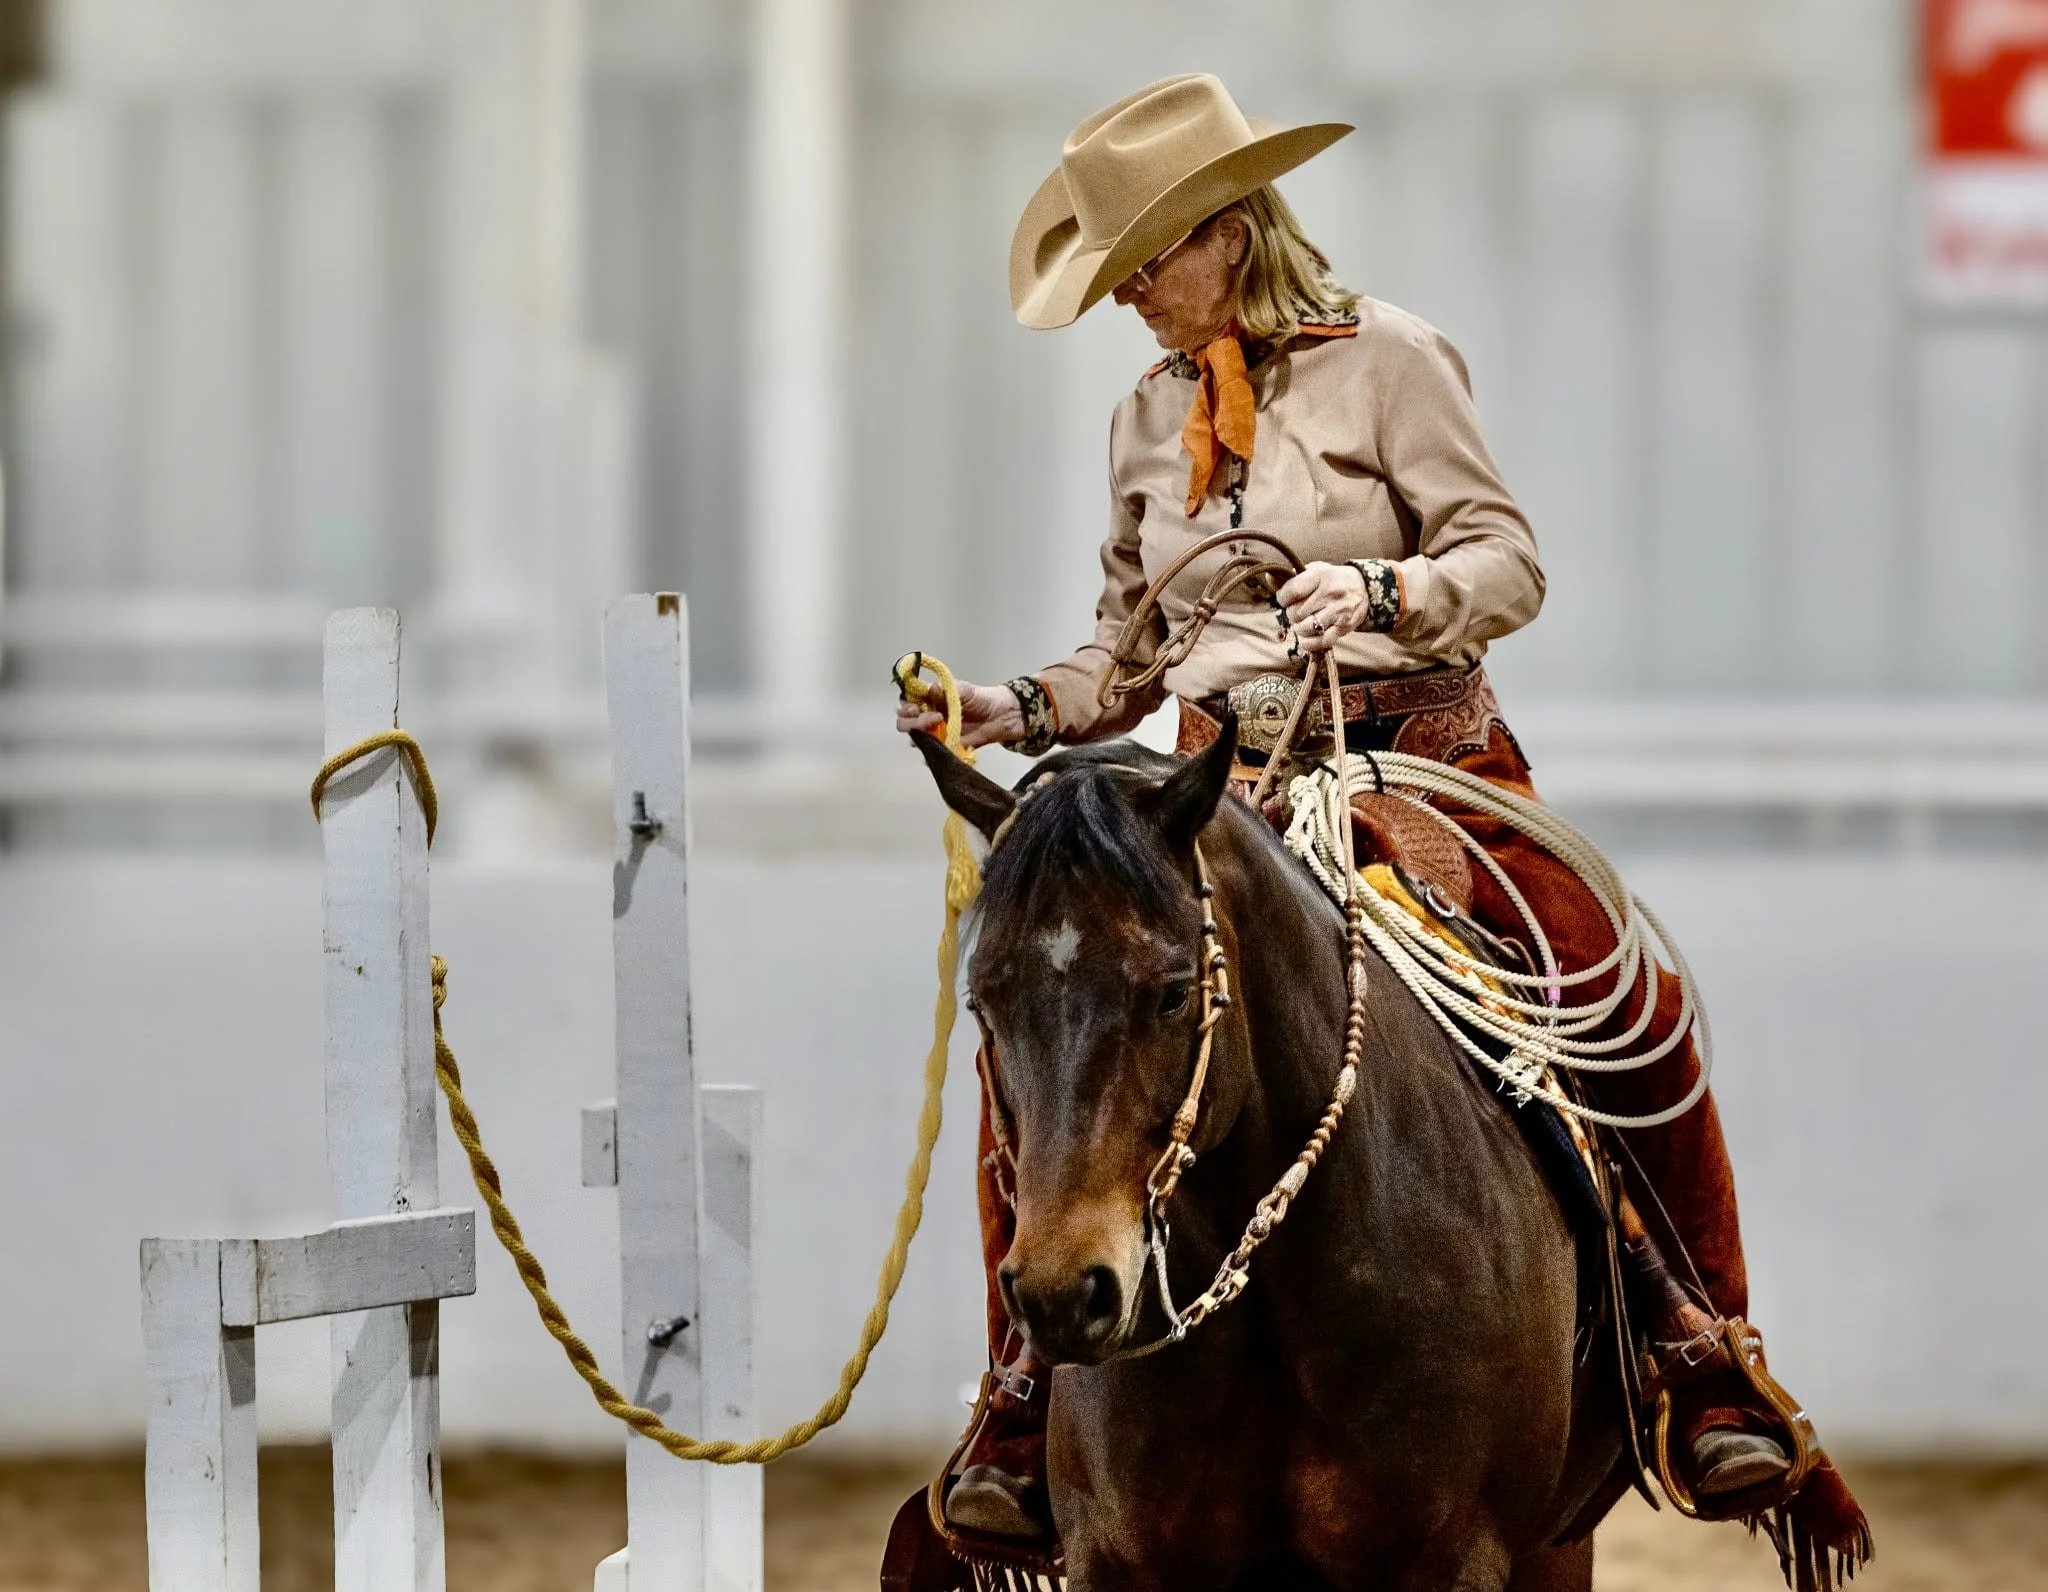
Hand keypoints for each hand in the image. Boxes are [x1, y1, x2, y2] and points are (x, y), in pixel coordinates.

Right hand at [895, 679, 1024, 749]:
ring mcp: (935, 733)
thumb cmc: (982, 699)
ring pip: (915, 739)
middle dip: (912, 722)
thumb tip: (931, 689)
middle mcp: (927, 716)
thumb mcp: (966, 690)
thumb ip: (947, 691)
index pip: (906, 702)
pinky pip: (930, 754)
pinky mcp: (945, 747)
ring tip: (941, 729)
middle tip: (935, 718)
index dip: (906, 706)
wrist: (1002, 717)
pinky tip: (941, 748)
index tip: (916, 708)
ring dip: (921, 736)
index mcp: (929, 699)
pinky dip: (930, 754)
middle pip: (905, 723)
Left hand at [1275, 561, 1366, 654]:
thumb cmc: (1332, 580)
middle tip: (1299, 611)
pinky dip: (1309, 643)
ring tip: (1305, 622)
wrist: (1365, 588)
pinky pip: (1320, 642)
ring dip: (1299, 629)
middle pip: (1295, 613)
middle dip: (1292, 614)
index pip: (1291, 591)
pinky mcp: (1344, 627)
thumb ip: (1290, 577)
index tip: (1286, 598)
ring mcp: (1338, 611)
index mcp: (1320, 575)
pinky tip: (1308, 637)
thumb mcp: (1313, 571)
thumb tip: (1268, 577)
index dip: (1282, 598)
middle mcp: (1330, 593)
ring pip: (1305, 628)